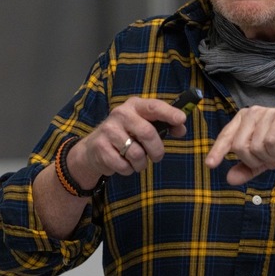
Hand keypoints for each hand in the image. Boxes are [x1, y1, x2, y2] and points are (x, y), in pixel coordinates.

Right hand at [68, 96, 189, 183]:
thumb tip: (181, 129)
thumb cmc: (126, 135)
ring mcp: (109, 130)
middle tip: (157, 157)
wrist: (93, 148)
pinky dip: (128, 169)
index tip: (181, 119)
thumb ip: (164, 125)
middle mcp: (121, 114)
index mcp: (135, 106)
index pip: (154, 106)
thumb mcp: (144, 125)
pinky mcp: (100, 147)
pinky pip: (124, 165)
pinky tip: (123, 163)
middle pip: (147, 133)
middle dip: (157, 150)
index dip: (169, 113)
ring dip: (141, 163)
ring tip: (136, 161)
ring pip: (136, 153)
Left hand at [205, 107, 274, 184]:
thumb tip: (229, 179)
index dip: (217, 151)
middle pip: (239, 146)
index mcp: (244, 119)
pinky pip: (269, 142)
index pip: (226, 137)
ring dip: (268, 156)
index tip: (210, 165)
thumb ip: (246, 169)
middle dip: (254, 159)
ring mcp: (266, 114)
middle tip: (269, 156)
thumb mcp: (263, 161)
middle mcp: (253, 113)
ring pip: (254, 147)